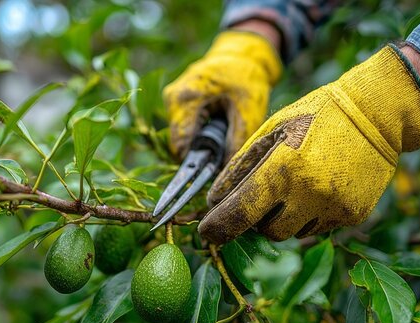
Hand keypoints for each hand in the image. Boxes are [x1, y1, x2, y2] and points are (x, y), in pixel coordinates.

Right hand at [163, 31, 282, 160]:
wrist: (242, 53)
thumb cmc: (246, 78)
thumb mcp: (248, 111)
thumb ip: (236, 142)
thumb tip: (226, 172)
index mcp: (186, 99)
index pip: (180, 144)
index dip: (195, 161)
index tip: (213, 166)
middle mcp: (173, 98)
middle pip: (179, 141)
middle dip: (199, 149)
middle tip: (223, 144)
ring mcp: (171, 97)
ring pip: (180, 134)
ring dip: (199, 138)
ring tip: (221, 126)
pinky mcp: (175, 99)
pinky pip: (183, 124)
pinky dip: (197, 128)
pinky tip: (214, 119)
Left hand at [198, 46, 419, 243]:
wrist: (376, 115)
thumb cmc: (316, 116)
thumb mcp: (272, 130)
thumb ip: (240, 166)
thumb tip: (214, 200)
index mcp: (284, 166)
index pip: (241, 212)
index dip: (219, 227)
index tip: (207, 233)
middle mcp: (310, 193)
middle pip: (267, 230)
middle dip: (258, 218)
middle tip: (264, 195)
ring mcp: (334, 207)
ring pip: (293, 234)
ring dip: (284, 218)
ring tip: (296, 185)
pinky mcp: (353, 215)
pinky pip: (318, 228)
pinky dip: (309, 215)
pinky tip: (319, 187)